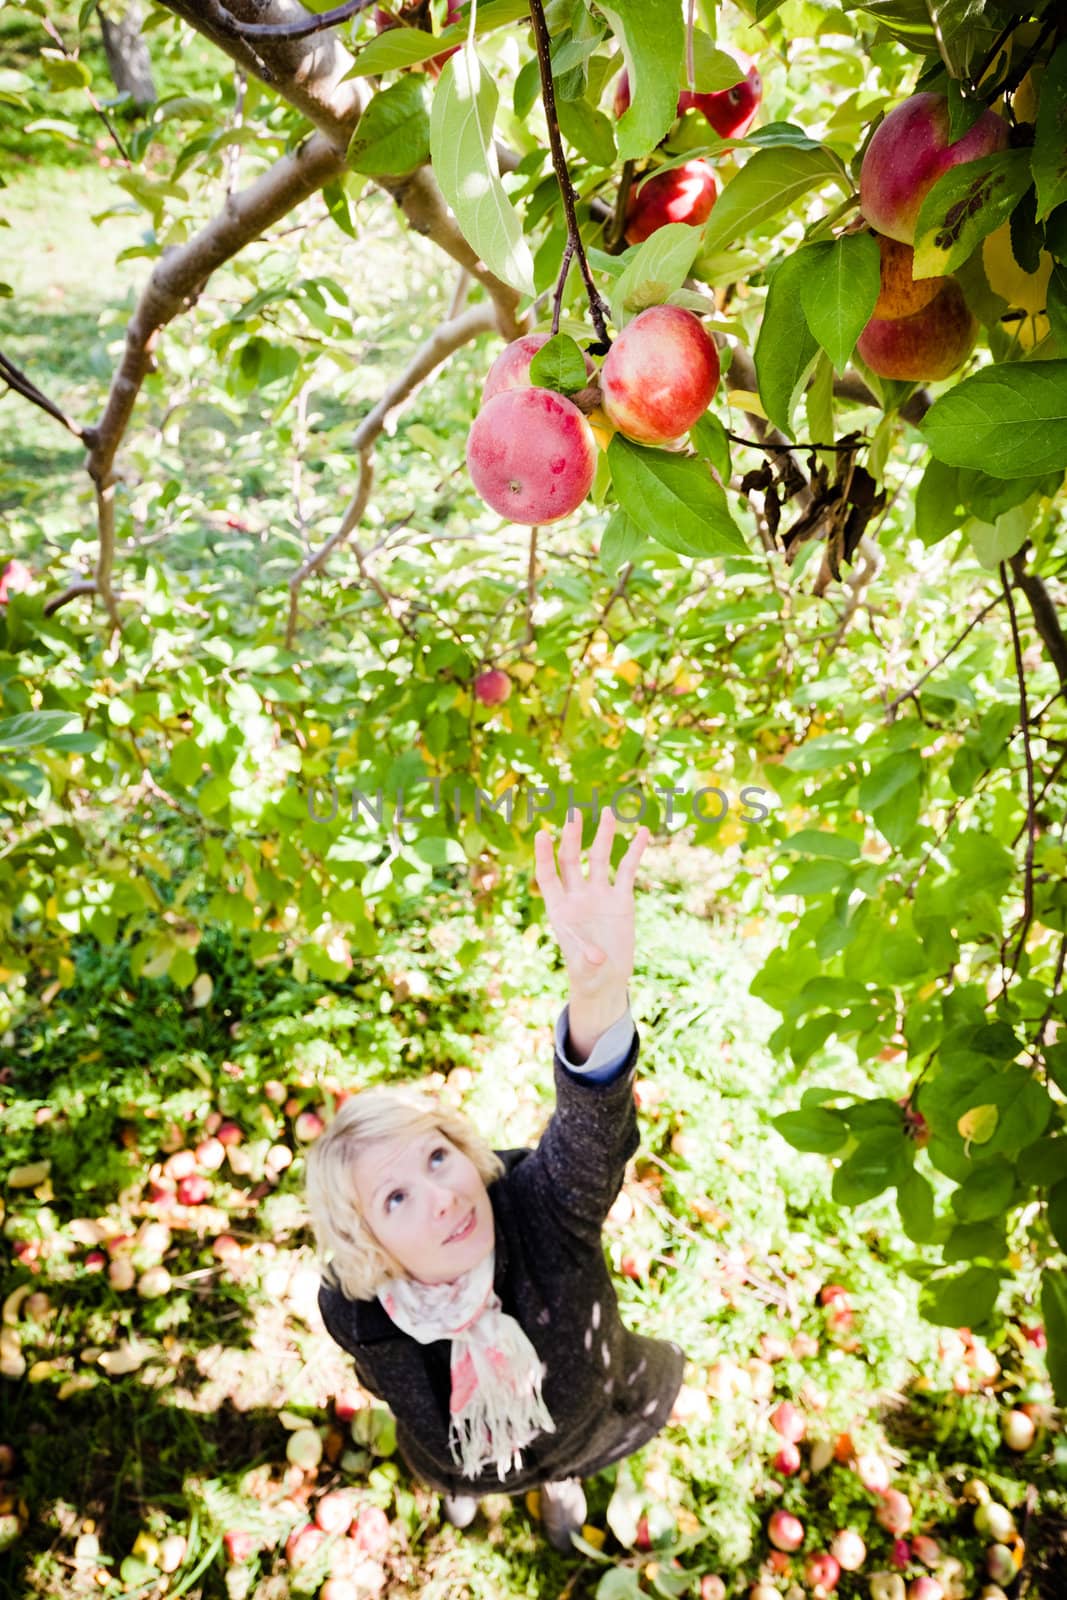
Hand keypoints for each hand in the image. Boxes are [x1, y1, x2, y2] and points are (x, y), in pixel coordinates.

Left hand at [533, 808, 649, 999]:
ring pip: (600, 858)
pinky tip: (642, 832)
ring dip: (603, 835)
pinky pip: (628, 870)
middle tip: (574, 814)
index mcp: (560, 909)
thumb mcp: (586, 970)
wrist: (607, 978)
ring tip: (608, 811)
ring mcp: (599, 894)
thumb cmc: (588, 974)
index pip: (548, 876)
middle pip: (572, 860)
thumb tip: (598, 957)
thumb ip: (588, 960)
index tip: (542, 834)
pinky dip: (635, 851)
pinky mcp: (621, 898)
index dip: (544, 856)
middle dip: (573, 837)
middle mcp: (577, 895)